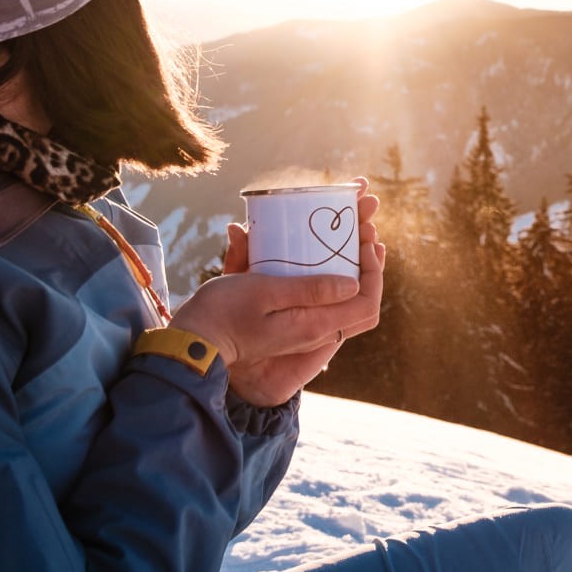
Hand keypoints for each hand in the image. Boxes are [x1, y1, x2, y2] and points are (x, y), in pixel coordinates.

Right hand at [170, 185, 383, 406]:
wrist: (197, 340)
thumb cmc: (224, 311)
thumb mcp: (265, 291)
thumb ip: (310, 290)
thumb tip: (353, 283)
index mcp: (313, 325)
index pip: (366, 304)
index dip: (375, 272)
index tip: (365, 241)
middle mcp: (314, 332)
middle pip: (362, 305)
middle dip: (370, 268)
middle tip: (363, 232)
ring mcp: (303, 331)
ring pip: (346, 304)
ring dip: (354, 270)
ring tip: (350, 235)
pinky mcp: (291, 323)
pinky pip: (326, 302)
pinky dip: (334, 277)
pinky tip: (323, 253)